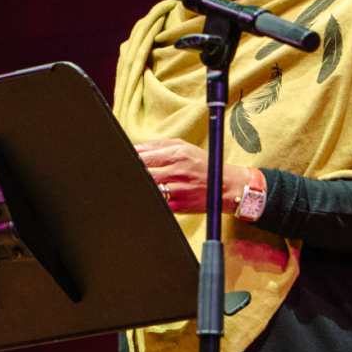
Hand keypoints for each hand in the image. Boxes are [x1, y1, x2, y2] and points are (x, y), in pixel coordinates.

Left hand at [134, 138, 251, 214]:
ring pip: (149, 188)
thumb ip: (159, 145)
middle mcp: (179, 171)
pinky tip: (147, 196)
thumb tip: (136, 148)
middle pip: (144, 173)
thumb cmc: (203, 165)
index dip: (131, 160)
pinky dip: (150, 200)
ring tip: (136, 184)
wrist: (227, 187)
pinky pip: (158, 203)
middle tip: (125, 174)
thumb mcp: (185, 147)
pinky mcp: (180, 206)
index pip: (144, 156)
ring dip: (141, 186)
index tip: (124, 161)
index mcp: (178, 154)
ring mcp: (179, 190)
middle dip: (133, 173)